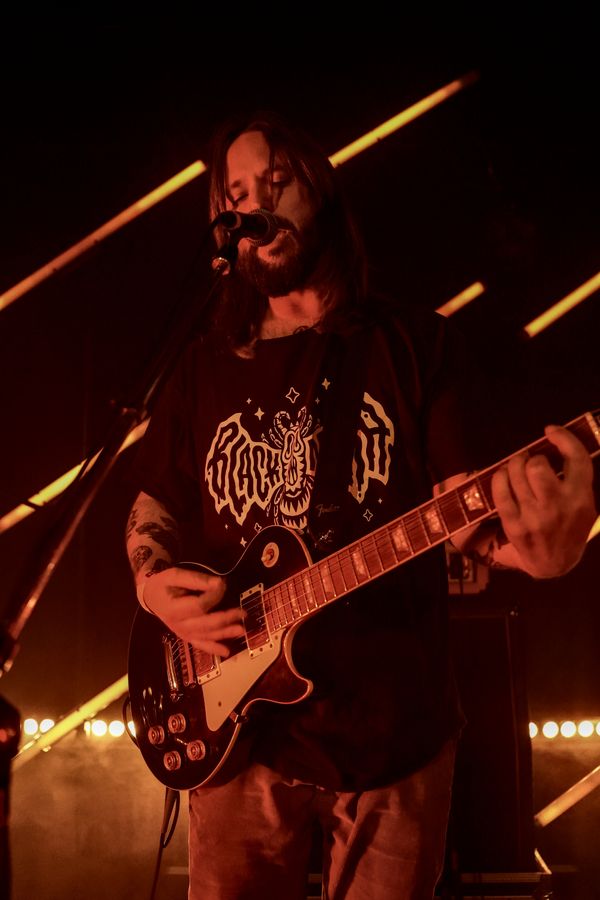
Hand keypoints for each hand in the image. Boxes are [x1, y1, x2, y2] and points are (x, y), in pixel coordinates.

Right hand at [142, 567, 244, 654]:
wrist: (151, 596)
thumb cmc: (164, 584)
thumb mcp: (176, 575)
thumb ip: (196, 579)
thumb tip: (219, 583)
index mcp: (174, 609)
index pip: (199, 606)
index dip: (214, 596)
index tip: (223, 583)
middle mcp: (178, 625)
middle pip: (206, 624)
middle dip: (226, 618)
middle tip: (242, 612)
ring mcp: (183, 633)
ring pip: (207, 636)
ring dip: (225, 634)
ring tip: (241, 630)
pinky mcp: (187, 637)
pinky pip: (201, 645)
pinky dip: (214, 649)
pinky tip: (226, 651)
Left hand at [491, 425, 596, 577]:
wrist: (554, 563)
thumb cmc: (569, 527)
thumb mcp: (584, 505)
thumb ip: (575, 478)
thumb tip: (554, 442)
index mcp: (581, 498)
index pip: (577, 458)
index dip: (563, 438)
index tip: (550, 431)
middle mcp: (559, 507)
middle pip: (538, 467)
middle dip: (531, 458)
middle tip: (530, 462)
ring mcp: (535, 517)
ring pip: (516, 475)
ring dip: (514, 464)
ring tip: (516, 467)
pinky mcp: (515, 525)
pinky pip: (500, 492)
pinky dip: (499, 478)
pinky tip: (503, 476)